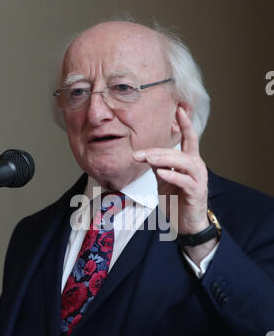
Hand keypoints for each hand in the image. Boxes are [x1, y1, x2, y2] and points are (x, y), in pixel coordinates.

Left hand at [133, 106, 216, 264]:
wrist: (186, 225)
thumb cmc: (177, 202)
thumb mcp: (164, 181)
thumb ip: (159, 166)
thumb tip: (146, 154)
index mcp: (189, 162)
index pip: (189, 139)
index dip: (185, 124)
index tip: (178, 110)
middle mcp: (196, 167)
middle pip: (180, 150)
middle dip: (158, 150)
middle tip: (138, 153)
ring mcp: (198, 180)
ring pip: (183, 163)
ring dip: (164, 159)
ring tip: (147, 159)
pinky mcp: (196, 193)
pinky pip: (185, 181)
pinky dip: (172, 176)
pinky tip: (161, 173)